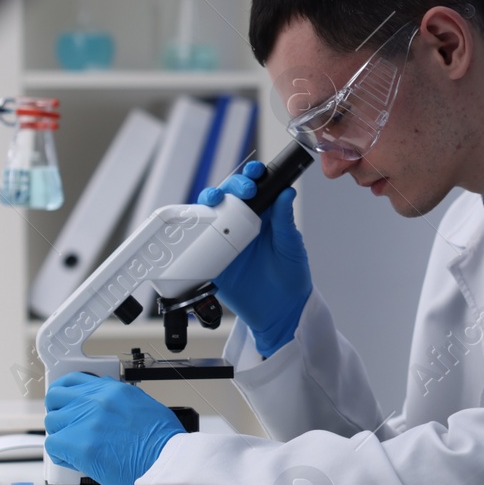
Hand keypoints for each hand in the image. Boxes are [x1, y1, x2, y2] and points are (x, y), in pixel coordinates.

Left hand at [44, 372, 184, 484]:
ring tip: (76, 448)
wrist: (167, 462)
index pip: (75, 380)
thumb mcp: (145, 406)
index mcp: (113, 390)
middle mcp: (97, 401)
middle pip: (57, 398)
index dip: (66, 393)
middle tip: (67, 425)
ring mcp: (86, 421)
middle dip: (59, 411)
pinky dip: (62, 455)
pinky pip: (54, 446)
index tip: (65, 401)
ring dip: (61, 435)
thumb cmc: (163, 442)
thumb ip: (120, 402)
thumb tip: (108, 407)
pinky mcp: (79, 444)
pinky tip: (77, 460)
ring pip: (53, 423)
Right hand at [198, 161, 311, 355]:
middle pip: (228, 196)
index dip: (252, 176)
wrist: (279, 311)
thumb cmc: (291, 276)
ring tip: (213, 200)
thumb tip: (287, 192)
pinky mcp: (212, 259)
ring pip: (210, 214)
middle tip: (241, 191)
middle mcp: (241, 224)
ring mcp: (225, 240)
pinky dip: (192, 232)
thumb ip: (285, 220)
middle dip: (230, 186)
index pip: (255, 189)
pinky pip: (197, 242)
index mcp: (263, 216)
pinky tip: (194, 225)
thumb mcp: (291, 246)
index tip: (255, 173)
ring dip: (208, 202)